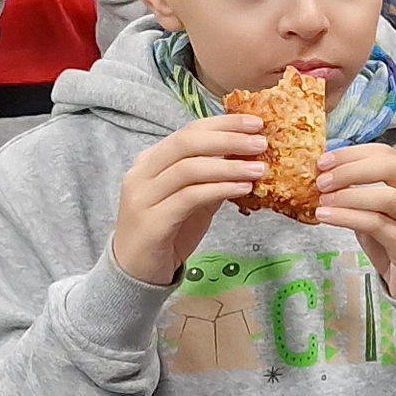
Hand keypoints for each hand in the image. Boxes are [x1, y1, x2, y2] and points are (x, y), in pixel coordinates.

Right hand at [109, 115, 269, 288]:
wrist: (135, 272)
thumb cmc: (165, 233)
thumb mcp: (192, 200)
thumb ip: (212, 179)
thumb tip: (248, 160)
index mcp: (151, 161)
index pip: (188, 132)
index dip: (223, 124)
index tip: (255, 123)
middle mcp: (142, 174)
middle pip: (186, 143)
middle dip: (227, 139)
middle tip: (260, 143)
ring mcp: (143, 197)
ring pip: (188, 169)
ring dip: (229, 166)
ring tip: (259, 169)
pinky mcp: (152, 222)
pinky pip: (190, 198)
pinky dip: (220, 190)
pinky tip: (242, 190)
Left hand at [315, 143, 395, 301]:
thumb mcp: (381, 212)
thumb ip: (362, 193)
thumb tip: (326, 176)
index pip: (386, 154)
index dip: (352, 154)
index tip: (324, 161)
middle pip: (390, 167)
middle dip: (351, 169)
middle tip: (322, 179)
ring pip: (386, 197)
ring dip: (348, 195)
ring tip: (323, 200)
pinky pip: (377, 225)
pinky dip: (348, 218)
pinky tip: (328, 217)